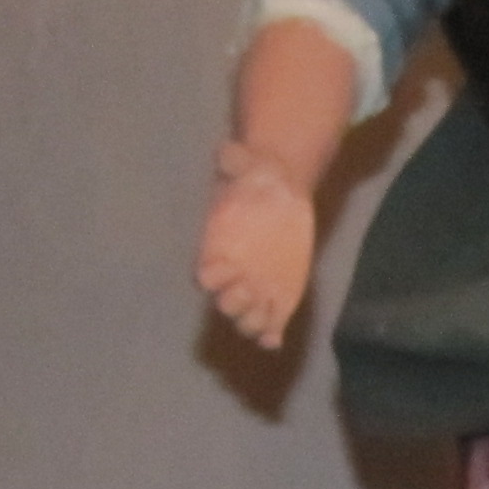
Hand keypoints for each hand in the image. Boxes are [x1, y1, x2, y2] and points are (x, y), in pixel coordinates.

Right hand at [198, 142, 316, 348]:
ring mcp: (254, 292)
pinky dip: (269, 336)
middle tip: (252, 289)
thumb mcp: (249, 165)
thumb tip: (226, 149)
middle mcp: (231, 278)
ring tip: (267, 317)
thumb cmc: (257, 181)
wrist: (282, 194)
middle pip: (224, 304)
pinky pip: (269, 326)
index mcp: (216, 251)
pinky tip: (276, 339)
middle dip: (234, 303)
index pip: (206, 274)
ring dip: (253, 323)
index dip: (213, 277)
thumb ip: (236, 162)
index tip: (227, 267)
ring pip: (246, 321)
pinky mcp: (277, 301)